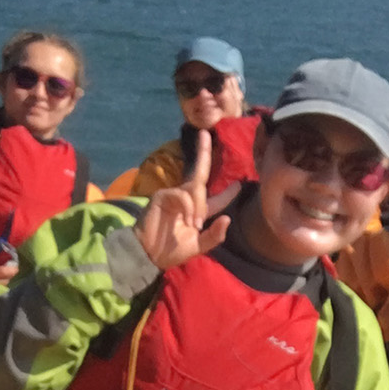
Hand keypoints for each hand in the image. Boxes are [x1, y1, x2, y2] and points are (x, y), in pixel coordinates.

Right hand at [135, 129, 229, 270]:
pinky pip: (183, 195)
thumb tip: (227, 218)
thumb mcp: (198, 246)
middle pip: (200, 173)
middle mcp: (187, 200)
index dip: (228, 192)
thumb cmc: (170, 251)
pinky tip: (187, 221)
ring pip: (195, 188)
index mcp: (197, 211)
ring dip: (199, 206)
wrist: (148, 255)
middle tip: (206, 133)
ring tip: (194, 225)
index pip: (216, 199)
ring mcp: (174, 196)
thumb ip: (214, 236)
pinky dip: (188, 208)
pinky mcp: (163, 196)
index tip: (240, 184)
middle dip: (204, 152)